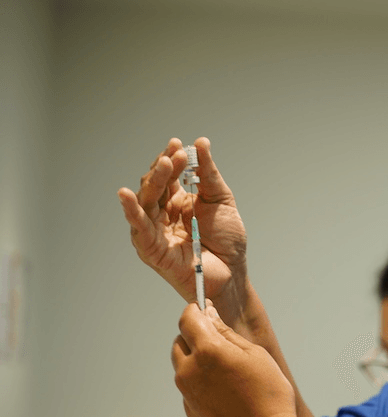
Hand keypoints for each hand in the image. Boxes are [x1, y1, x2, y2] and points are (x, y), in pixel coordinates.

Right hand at [118, 138, 247, 322]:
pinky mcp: (151, 249)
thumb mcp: (221, 199)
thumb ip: (208, 174)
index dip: (172, 160)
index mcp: (177, 202)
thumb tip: (201, 143)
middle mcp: (162, 214)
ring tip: (164, 164)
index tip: (179, 145)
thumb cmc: (227, 241)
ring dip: (152, 181)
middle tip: (175, 153)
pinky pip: (139, 229)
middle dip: (163, 167)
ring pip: (145, 202)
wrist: (233, 273)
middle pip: (154, 186)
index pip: (168, 176)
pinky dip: (131, 212)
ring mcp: (155, 231)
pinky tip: (125, 195)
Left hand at [172, 303, 303, 416]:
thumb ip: (227, 333)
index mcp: (207, 351)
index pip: (187, 318)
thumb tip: (209, 315)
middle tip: (220, 339)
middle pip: (181, 340)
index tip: (204, 307)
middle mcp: (189, 370)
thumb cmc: (267, 399)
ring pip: (182, 363)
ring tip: (226, 366)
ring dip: (196, 357)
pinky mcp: (189, 409)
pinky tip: (225, 387)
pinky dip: (200, 378)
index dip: (195, 309)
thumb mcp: (255, 355)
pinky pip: (189, 384)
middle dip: (195, 334)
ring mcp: (186, 392)